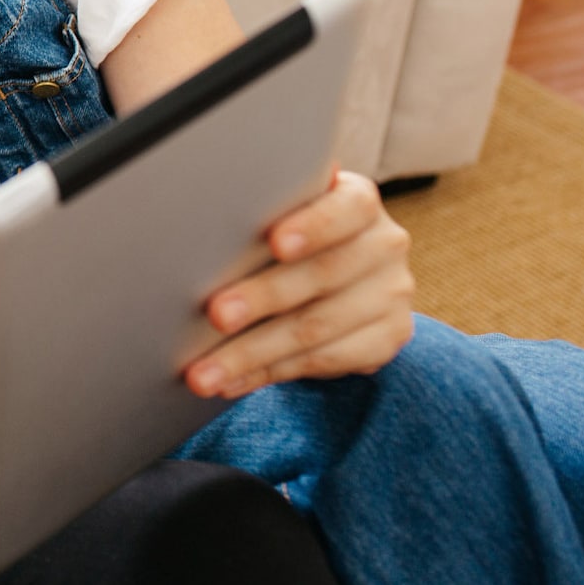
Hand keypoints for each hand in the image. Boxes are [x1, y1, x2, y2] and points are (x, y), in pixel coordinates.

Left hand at [186, 171, 414, 400]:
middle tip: (216, 315)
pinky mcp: (388, 338)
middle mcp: (384, 244)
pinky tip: (232, 382)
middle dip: (262, 298)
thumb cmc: (294, 236)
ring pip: (316, 328)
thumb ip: (260, 214)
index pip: (346, 208)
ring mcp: (390, 294)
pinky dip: (269, 374)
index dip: (312, 226)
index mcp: (358, 202)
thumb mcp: (284, 216)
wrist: (345, 278)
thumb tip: (192, 233)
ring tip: (205, 372)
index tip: (274, 242)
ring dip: (252, 353)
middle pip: (321, 274)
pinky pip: (323, 361)